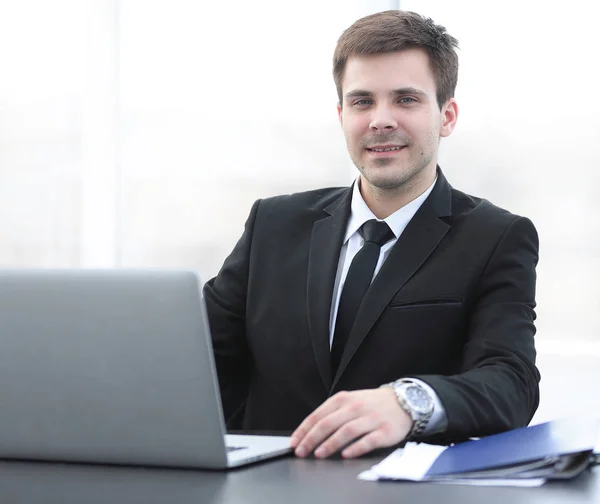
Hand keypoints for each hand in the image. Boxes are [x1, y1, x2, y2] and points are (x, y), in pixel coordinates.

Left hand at [290, 388, 412, 458]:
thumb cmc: (371, 404)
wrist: (403, 401)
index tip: (295, 442)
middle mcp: (355, 407)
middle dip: (312, 438)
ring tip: (319, 454)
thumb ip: (332, 414)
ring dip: (330, 443)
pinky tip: (346, 455)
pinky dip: (355, 448)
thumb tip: (310, 432)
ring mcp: (370, 418)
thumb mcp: (350, 401)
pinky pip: (368, 440)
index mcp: (343, 399)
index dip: (304, 430)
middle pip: (329, 423)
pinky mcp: (384, 431)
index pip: (319, 415)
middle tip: (301, 451)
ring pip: (346, 431)